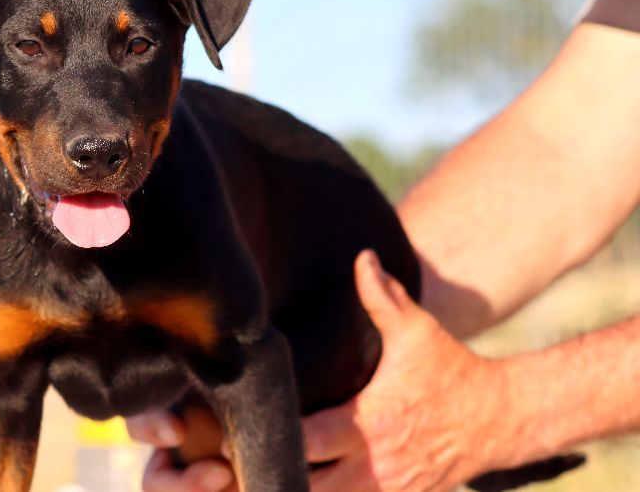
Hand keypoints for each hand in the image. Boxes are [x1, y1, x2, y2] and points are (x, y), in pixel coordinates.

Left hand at [128, 250, 513, 491]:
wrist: (501, 417)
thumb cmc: (451, 370)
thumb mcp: (417, 330)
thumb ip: (382, 296)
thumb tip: (360, 256)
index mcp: (369, 422)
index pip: (307, 443)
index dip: (267, 444)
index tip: (226, 440)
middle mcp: (375, 464)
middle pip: (308, 487)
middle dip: (269, 481)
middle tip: (222, 473)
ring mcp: (389, 489)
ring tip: (246, 486)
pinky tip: (293, 489)